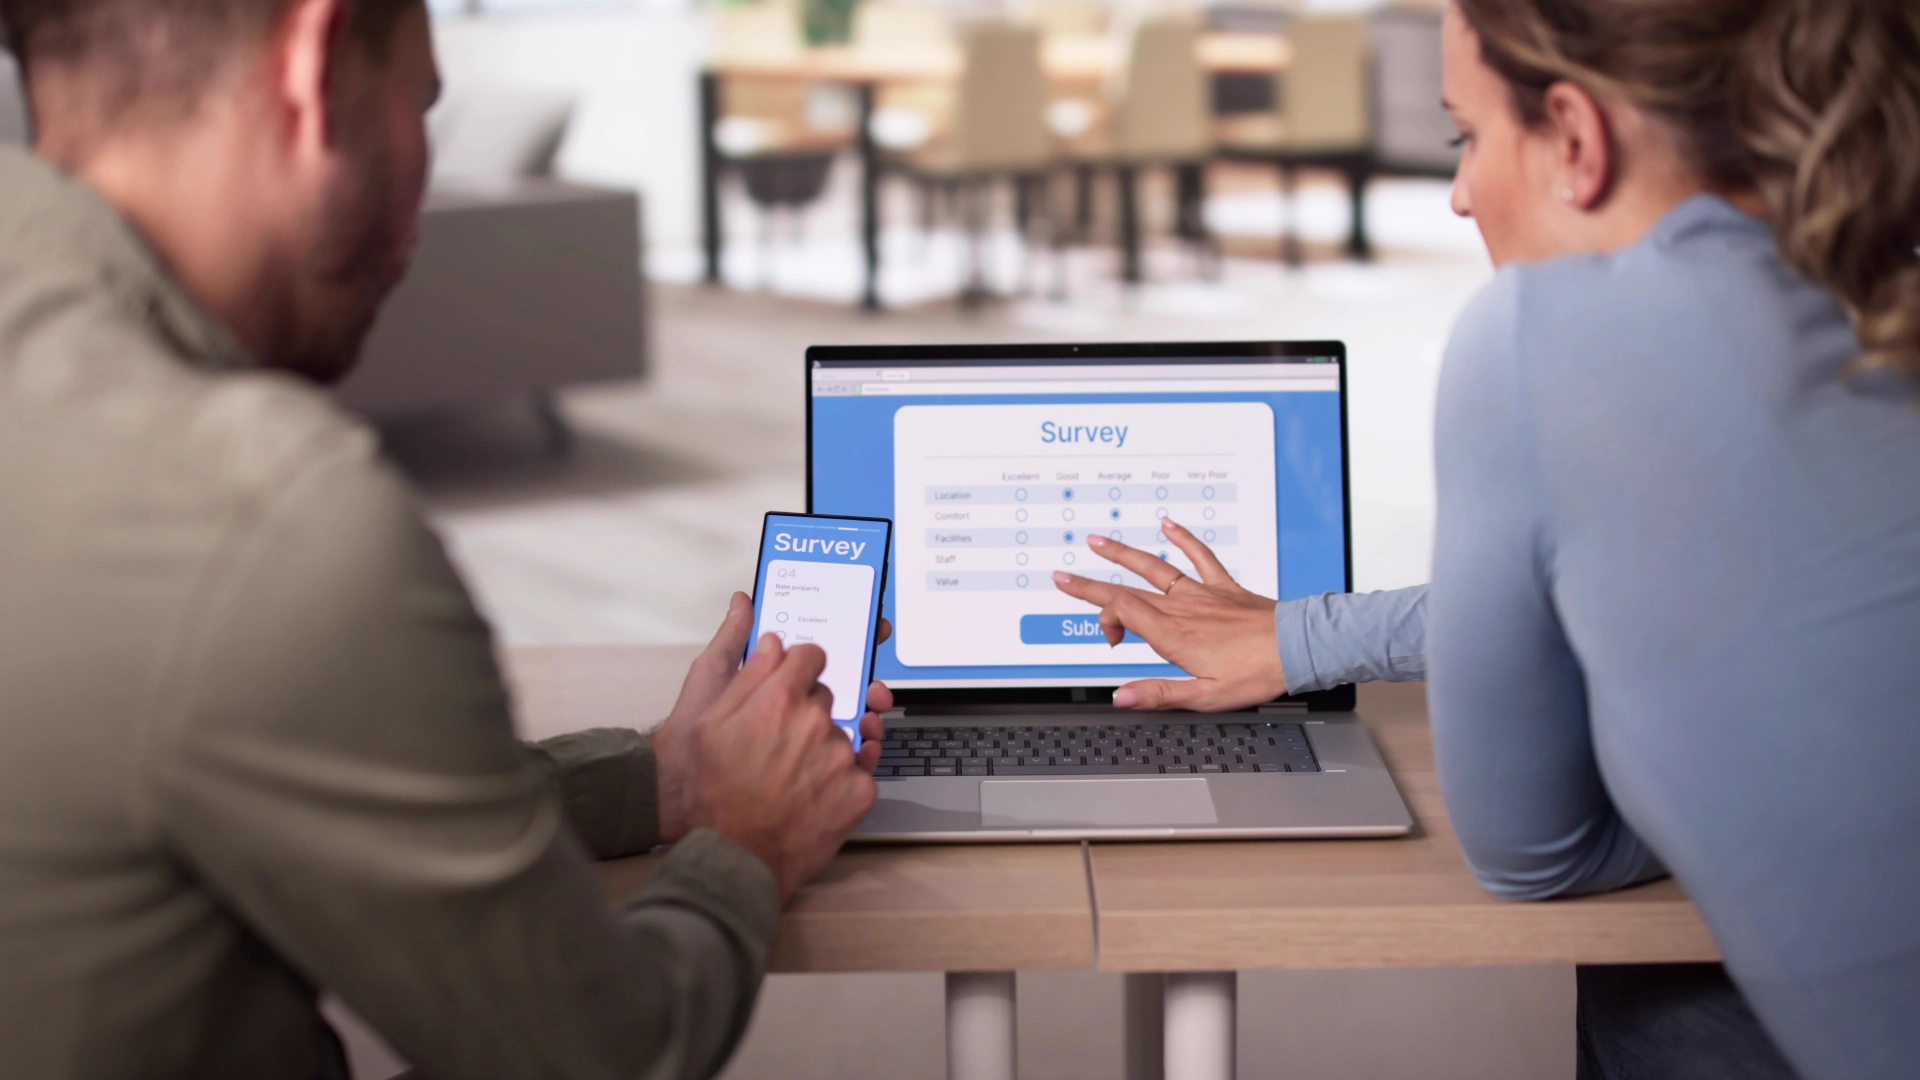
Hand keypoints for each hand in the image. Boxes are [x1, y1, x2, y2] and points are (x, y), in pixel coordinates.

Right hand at [685, 635, 881, 901]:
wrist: (736, 858)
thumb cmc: (714, 796)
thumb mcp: (709, 726)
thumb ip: (747, 677)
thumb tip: (772, 645)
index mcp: (780, 699)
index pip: (811, 656)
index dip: (801, 666)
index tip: (797, 678)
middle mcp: (816, 723)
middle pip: (828, 697)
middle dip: (809, 711)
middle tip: (782, 741)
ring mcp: (842, 758)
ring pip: (843, 735)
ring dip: (826, 748)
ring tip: (794, 776)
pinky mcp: (860, 791)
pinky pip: (860, 770)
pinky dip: (842, 780)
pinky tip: (814, 794)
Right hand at [1052, 518, 1287, 711]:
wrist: (1298, 648)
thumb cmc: (1257, 674)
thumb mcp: (1205, 696)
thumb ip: (1159, 694)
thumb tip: (1121, 697)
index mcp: (1173, 636)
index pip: (1122, 612)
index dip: (1102, 616)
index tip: (1100, 629)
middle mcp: (1182, 609)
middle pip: (1127, 590)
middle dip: (1091, 584)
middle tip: (1063, 576)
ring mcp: (1202, 595)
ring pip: (1155, 568)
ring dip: (1123, 554)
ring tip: (1098, 542)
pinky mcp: (1224, 588)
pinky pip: (1200, 557)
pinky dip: (1183, 539)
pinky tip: (1168, 525)